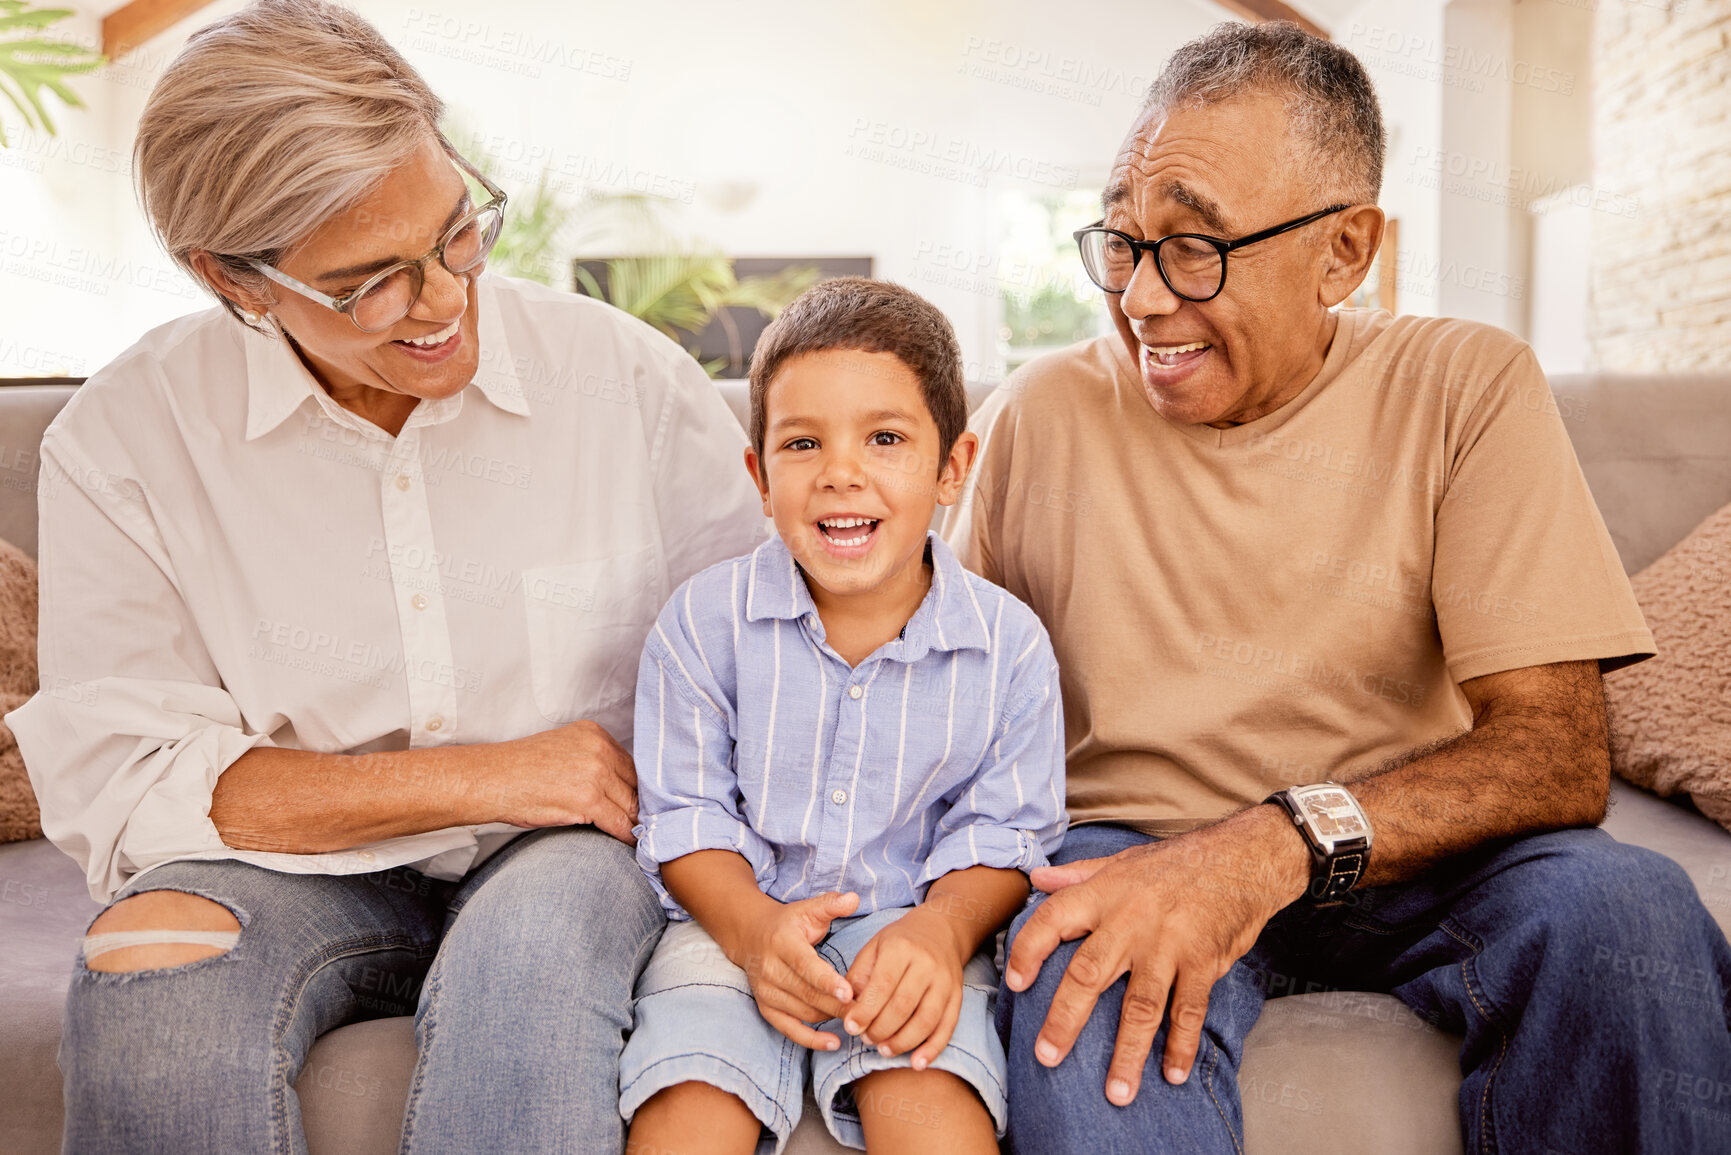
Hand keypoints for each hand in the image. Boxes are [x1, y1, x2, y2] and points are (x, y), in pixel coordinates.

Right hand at [477, 719, 639, 842]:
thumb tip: (617, 787)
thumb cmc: (519, 770)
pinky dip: (628, 835)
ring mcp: (595, 773)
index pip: (631, 764)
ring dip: (637, 822)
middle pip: (636, 783)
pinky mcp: (588, 799)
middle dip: (641, 806)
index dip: (637, 788)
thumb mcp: (563, 750)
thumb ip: (592, 761)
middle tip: (648, 823)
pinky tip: (630, 842)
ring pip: (631, 805)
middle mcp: (599, 749)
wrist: (491, 780)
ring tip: (642, 836)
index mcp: (595, 734)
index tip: (641, 804)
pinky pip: (619, 822)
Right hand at [730, 890, 860, 1050]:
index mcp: (782, 943)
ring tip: (858, 1019)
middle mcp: (770, 969)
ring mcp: (766, 992)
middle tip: (867, 1011)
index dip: (827, 981)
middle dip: (838, 1005)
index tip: (849, 992)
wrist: (750, 936)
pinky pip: (789, 1030)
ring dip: (831, 1018)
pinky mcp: (766, 1008)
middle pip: (808, 994)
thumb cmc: (789, 923)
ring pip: (803, 1012)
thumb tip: (854, 898)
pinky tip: (834, 1043)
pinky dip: (811, 1040)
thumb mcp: (808, 908)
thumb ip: (831, 904)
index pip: (806, 966)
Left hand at [840, 906, 968, 1069]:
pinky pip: (947, 1027)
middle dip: (881, 1029)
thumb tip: (847, 1009)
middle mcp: (927, 964)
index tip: (850, 1027)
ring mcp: (945, 981)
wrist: (940, 930)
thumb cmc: (900, 942)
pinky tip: (917, 1063)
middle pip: (903, 1006)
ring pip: (926, 1020)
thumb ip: (859, 976)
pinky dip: (933, 1049)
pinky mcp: (958, 996)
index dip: (865, 1010)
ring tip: (883, 1050)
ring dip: (902, 1042)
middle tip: (866, 1039)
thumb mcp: (873, 947)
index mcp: (901, 948)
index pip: (882, 985)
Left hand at [1003, 808, 1307, 1104]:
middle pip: (1089, 974)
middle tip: (1046, 1056)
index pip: (1054, 919)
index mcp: (1105, 894)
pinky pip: (1189, 1010)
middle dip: (1065, 1019)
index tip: (1015, 982)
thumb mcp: (1122, 861)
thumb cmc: (1176, 863)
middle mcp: (1131, 920)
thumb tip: (1037, 878)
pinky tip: (1173, 1073)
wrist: (1242, 858)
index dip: (1029, 949)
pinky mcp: (1203, 961)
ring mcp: (1168, 944)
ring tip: (1117, 1093)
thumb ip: (1077, 875)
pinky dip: (1182, 1045)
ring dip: (1128, 1052)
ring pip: (1141, 1005)